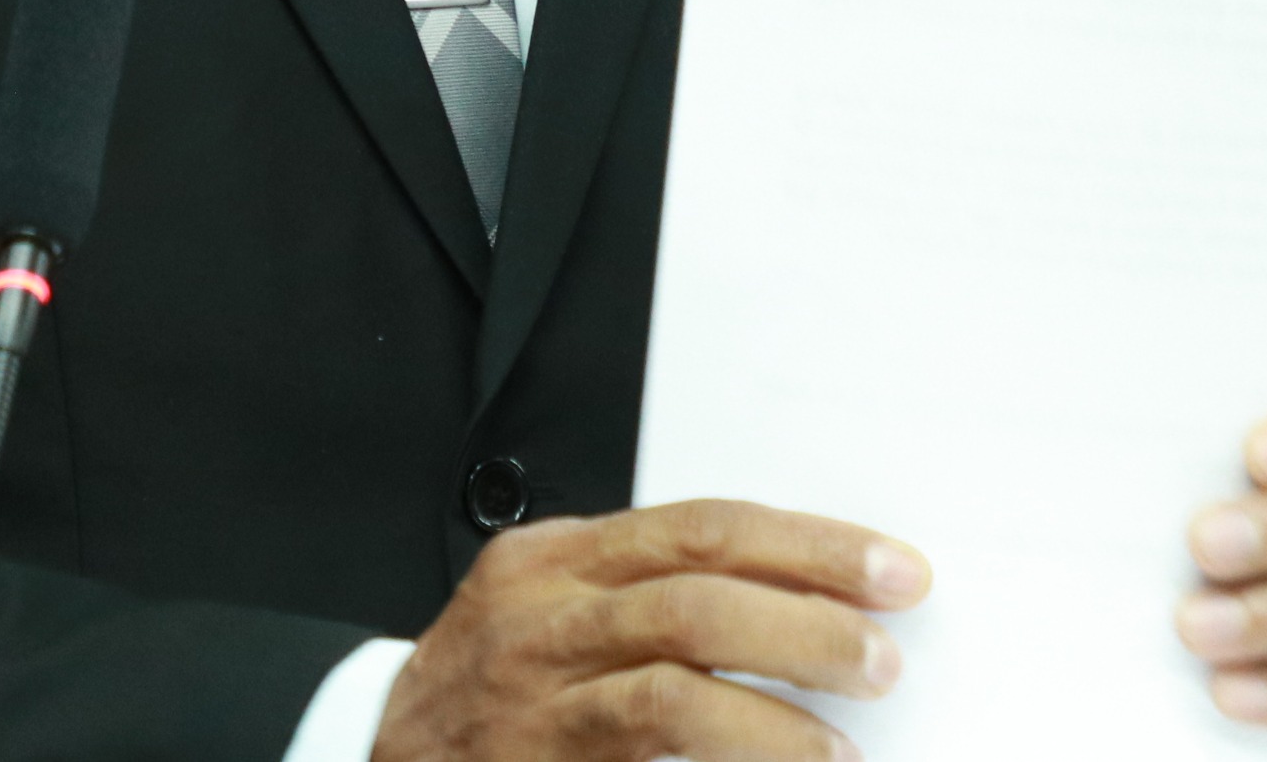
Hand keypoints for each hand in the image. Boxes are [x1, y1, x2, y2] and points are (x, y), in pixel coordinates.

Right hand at [371, 498, 930, 761]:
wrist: (378, 756)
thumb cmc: (486, 688)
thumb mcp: (551, 609)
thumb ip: (644, 593)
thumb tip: (798, 597)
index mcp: (557, 557)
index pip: (700, 528)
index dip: (804, 545)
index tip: (887, 568)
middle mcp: (543, 615)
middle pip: (695, 593)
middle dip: (806, 614)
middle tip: (884, 647)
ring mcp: (537, 697)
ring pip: (673, 680)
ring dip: (778, 703)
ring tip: (848, 731)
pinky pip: (650, 750)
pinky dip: (735, 758)